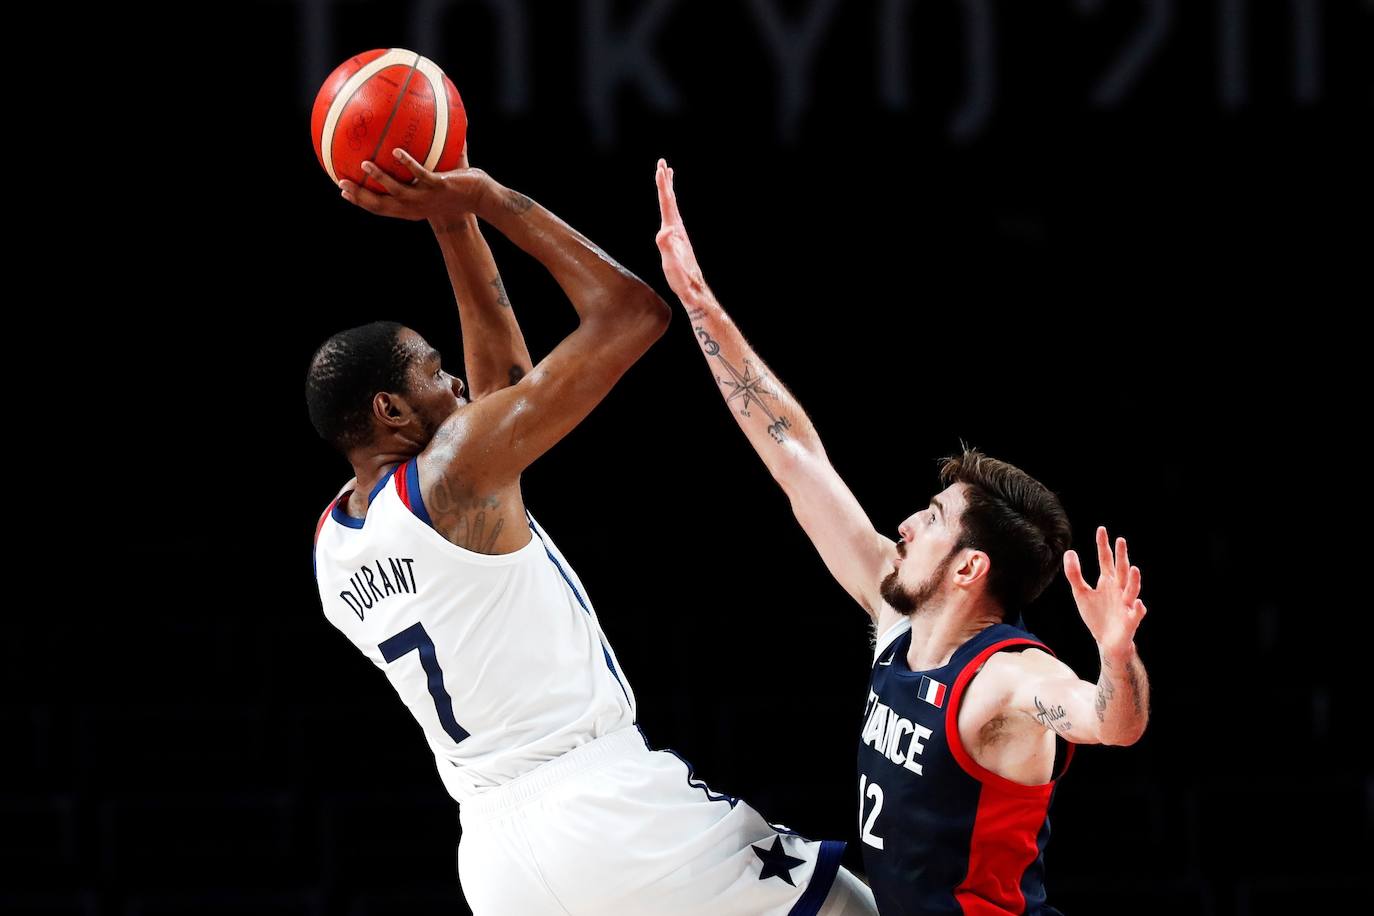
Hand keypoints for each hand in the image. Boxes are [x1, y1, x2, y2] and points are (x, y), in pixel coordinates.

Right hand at [339, 148, 490, 220]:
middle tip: (341, 183)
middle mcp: (415, 207)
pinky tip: (396, 152)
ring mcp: (427, 198)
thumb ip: (418, 168)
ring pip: (397, 191)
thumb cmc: (456, 191)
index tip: (343, 192)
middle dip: (360, 196)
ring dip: (379, 178)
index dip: (361, 202)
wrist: (480, 199)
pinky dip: (408, 164)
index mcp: (410, 209)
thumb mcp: (432, 184)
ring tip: (364, 163)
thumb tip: (406, 143)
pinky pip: (420, 174)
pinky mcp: (439, 186)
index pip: (380, 208)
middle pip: (381, 206)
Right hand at [654, 159, 708, 302]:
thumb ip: (668, 246)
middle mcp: (677, 229)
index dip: (663, 186)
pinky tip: (669, 207)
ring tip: (667, 176)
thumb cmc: (681, 278)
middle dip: (665, 181)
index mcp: (674, 230)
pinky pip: (671, 216)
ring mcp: (678, 234)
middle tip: (662, 163)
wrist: (693, 290)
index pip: (667, 203)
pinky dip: (669, 206)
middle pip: (670, 200)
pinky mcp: (677, 241)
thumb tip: (666, 230)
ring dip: (668, 191)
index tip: (660, 168)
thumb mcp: (672, 263)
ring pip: (672, 207)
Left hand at [1063, 526, 1147, 656]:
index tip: (1102, 529)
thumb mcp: (1081, 593)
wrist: (1107, 641)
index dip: (1103, 546)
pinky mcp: (1130, 621)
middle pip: (1121, 571)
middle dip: (1121, 556)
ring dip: (1133, 581)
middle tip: (1121, 540)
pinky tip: (1138, 603)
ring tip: (1133, 569)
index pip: (1106, 560)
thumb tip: (1069, 552)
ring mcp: (1126, 604)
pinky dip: (1139, 609)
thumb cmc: (1097, 615)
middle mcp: (1119, 590)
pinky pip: (1136, 614)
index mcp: (1107, 582)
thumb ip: (1074, 574)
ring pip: (1132, 590)